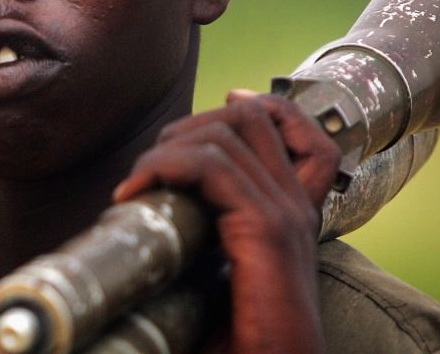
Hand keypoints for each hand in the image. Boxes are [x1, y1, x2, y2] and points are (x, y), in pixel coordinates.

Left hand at [113, 91, 340, 353]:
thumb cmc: (241, 342)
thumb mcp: (224, 278)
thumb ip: (210, 238)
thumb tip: (153, 208)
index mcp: (294, 219)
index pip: (306, 135)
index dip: (262, 108)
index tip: (216, 110)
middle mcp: (298, 210)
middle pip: (254, 117)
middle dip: (189, 127)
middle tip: (149, 169)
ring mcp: (287, 217)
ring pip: (229, 132)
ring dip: (168, 147)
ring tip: (135, 186)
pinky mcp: (266, 232)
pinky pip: (212, 165)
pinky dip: (163, 167)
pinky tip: (133, 195)